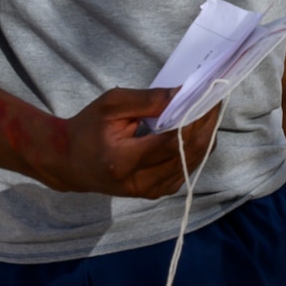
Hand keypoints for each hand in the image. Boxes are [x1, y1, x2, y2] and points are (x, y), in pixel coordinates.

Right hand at [36, 90, 223, 199]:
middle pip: (187, 153)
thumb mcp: (112, 105)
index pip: (171, 142)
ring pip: (192, 162)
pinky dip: (196, 148)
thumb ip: (149, 100)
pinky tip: (197, 129)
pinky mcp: (155, 192)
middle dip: (206, 124)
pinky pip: (186, 168)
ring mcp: (149, 191)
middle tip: (215, 99)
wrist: (69, 162)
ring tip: (209, 109)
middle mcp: (139, 183)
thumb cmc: (87, 129)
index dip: (195, 119)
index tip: (208, 95)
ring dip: (205, 135)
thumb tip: (184, 93)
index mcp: (123, 161)